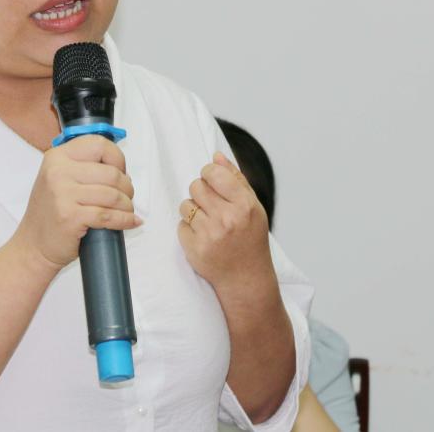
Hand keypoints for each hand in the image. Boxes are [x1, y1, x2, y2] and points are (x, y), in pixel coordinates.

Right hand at [14, 135, 140, 268]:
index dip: (117, 158)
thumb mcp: (59, 179)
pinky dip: (125, 220)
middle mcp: (58, 171)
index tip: (122, 171)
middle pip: (111, 173)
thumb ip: (83, 167)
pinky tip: (130, 221)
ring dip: (127, 205)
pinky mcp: (70, 216)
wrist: (32, 245)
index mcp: (57, 157)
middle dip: (127, 187)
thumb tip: (120, 169)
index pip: (99, 144)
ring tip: (126, 211)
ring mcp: (63, 194)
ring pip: (113, 195)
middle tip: (126, 197)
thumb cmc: (50, 213)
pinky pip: (108, 215)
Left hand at [177, 152, 275, 294]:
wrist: (246, 278)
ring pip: (185, 205)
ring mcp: (209, 234)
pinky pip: (180, 225)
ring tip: (208, 222)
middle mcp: (227, 219)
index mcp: (244, 205)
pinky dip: (189, 229)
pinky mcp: (194, 248)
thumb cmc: (250, 239)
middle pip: (195, 186)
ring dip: (193, 211)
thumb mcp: (253, 207)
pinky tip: (203, 237)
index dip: (208, 174)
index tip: (212, 181)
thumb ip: (236, 179)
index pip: (213, 173)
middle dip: (200, 192)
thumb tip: (216, 156)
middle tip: (211, 206)